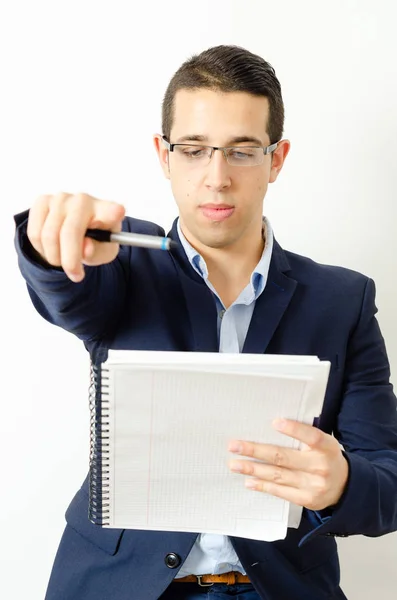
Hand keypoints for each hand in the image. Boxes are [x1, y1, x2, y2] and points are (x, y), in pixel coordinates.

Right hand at [27, 192, 125, 281]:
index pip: (111, 210)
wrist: (76, 231)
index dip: (112, 212)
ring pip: (49, 235)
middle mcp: (84, 200)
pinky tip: (52, 249)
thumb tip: (86, 248)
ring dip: (54, 257)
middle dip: (70, 261)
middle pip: (70, 232)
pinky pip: (35, 232)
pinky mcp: (43, 201)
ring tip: (63, 261)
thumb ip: (98, 252)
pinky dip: (41, 249)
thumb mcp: (104, 253)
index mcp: (107, 211)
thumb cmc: (95, 241)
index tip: (117, 213)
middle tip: (75, 276)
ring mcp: (62, 198)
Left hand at [228, 419, 348, 510]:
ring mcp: (313, 485)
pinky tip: (248, 480)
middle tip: (234, 446)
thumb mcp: (323, 442)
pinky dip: (262, 486)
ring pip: (277, 476)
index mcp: (326, 447)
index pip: (311, 436)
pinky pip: (280, 492)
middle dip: (255, 451)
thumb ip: (304, 435)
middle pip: (283, 457)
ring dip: (253, 469)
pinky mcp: (307, 500)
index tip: (274, 423)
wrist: (346, 486)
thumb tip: (271, 425)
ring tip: (234, 464)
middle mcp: (320, 466)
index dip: (293, 429)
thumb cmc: (326, 456)